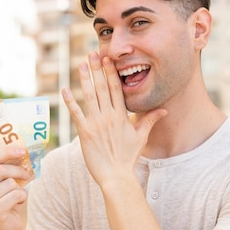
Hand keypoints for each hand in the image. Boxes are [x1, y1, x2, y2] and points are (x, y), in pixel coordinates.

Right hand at [0, 139, 32, 229]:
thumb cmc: (4, 200)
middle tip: (27, 175)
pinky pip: (16, 194)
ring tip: (16, 196)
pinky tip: (17, 204)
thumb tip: (20, 147)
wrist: (4, 229)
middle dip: (19, 171)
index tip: (23, 150)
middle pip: (3, 170)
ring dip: (20, 189)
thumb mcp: (0, 183)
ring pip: (11, 183)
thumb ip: (3, 166)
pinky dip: (22, 197)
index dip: (7, 151)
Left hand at [61, 52, 165, 188]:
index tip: (107, 59)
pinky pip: (76, 114)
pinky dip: (70, 101)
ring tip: (81, 65)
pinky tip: (65, 89)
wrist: (116, 175)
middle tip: (92, 54)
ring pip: (89, 97)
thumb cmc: (128, 157)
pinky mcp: (84, 133)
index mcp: (121, 116)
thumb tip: (164, 110)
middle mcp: (108, 116)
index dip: (110, 73)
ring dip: (85, 79)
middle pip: (102, 88)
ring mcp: (95, 124)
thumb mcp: (141, 137)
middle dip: (97, 69)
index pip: (116, 89)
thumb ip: (150, 120)